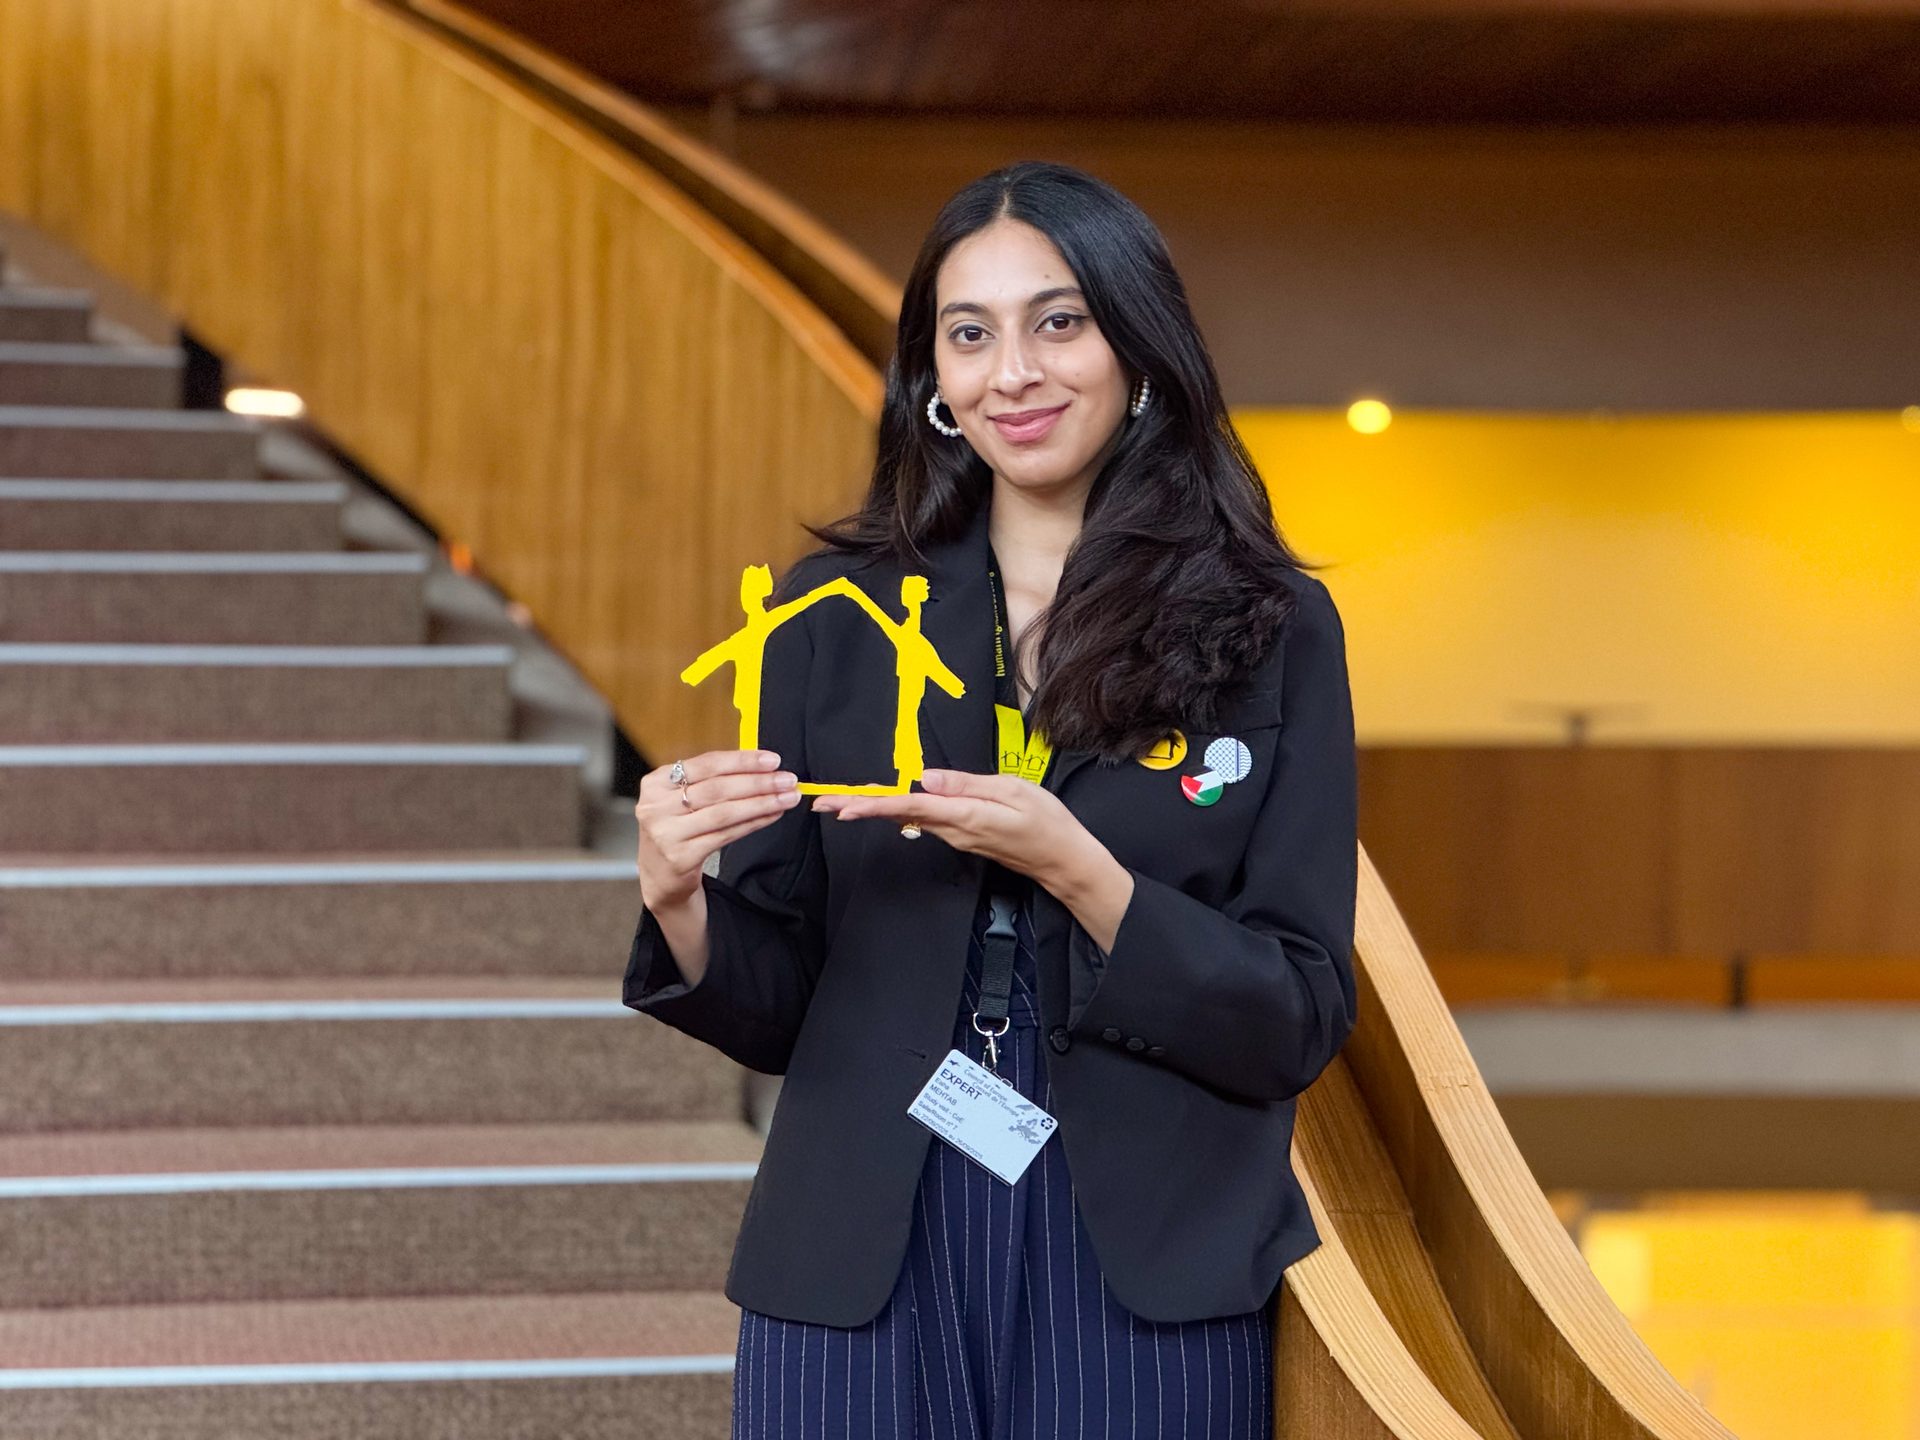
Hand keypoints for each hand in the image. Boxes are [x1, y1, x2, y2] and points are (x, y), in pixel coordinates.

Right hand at [635, 749, 799, 910]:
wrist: (660, 875)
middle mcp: (656, 807)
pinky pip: (726, 835)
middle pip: (717, 788)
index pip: (706, 764)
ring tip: (787, 798)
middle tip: (788, 780)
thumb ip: (711, 780)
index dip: (742, 761)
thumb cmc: (678, 828)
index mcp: (656, 782)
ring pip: (724, 813)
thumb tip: (761, 766)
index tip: (773, 760)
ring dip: (762, 803)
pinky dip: (753, 823)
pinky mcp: (681, 858)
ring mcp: (667, 834)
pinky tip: (772, 816)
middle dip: (758, 782)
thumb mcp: (681, 798)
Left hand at [812, 770, 1132, 948]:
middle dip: (860, 808)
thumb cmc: (1046, 821)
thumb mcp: (1012, 791)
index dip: (874, 805)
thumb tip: (926, 779)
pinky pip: (924, 822)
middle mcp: (953, 830)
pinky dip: (897, 812)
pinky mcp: (962, 837)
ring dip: (874, 810)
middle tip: (822, 804)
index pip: (910, 807)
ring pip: (908, 819)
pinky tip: (882, 806)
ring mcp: (956, 837)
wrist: (1062, 860)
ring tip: (841, 802)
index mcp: (964, 816)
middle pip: (900, 815)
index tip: (842, 806)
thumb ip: (967, 784)